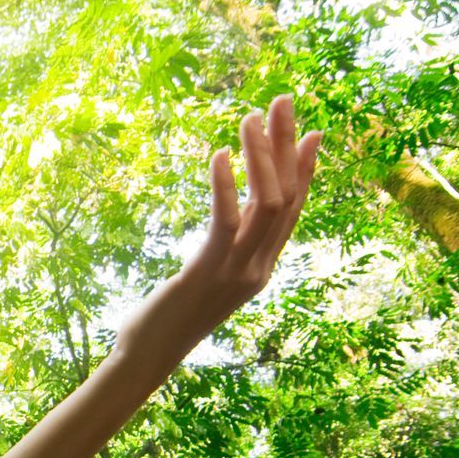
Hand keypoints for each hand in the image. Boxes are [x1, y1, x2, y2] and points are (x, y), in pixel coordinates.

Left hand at [117, 94, 320, 357]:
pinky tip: (217, 154)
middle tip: (284, 101)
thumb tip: (231, 219)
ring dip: (261, 156)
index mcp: (262, 268)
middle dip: (287, 146)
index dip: (305, 170)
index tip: (312, 132)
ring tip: (250, 117)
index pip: (294, 211)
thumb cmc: (168, 316)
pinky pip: (226, 221)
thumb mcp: (206, 276)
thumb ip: (224, 247)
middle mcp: (258, 269)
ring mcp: (237, 272)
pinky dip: (225, 184)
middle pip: (287, 197)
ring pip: (267, 204)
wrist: (147, 356)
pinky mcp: (208, 271)